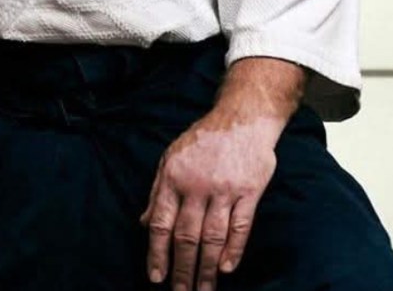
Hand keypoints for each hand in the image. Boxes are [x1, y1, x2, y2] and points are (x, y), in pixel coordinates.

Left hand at [139, 106, 278, 290]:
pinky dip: (233, 250)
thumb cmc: (203, 139)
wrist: (242, 118)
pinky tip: (226, 269)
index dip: (157, 253)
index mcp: (173, 176)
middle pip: (187, 236)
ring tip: (202, 290)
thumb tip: (143, 223)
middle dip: (181, 269)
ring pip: (212, 237)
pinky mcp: (249, 191)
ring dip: (206, 268)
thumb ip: (157, 191)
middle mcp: (197, 185)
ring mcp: (224, 189)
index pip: (161, 222)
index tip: (156, 277)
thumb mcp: (171, 157)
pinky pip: (240, 226)